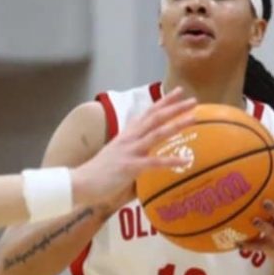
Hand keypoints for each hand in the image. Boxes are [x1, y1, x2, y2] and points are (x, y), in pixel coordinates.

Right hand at [70, 89, 195, 208]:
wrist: (80, 182)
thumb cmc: (99, 172)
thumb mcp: (117, 154)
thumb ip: (132, 149)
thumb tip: (146, 152)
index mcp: (127, 134)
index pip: (148, 113)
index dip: (163, 102)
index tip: (178, 92)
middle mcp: (130, 138)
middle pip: (155, 118)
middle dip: (175, 108)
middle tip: (193, 100)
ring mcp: (130, 151)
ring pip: (157, 134)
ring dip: (176, 125)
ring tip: (194, 118)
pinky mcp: (130, 166)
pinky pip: (154, 163)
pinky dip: (171, 161)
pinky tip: (186, 161)